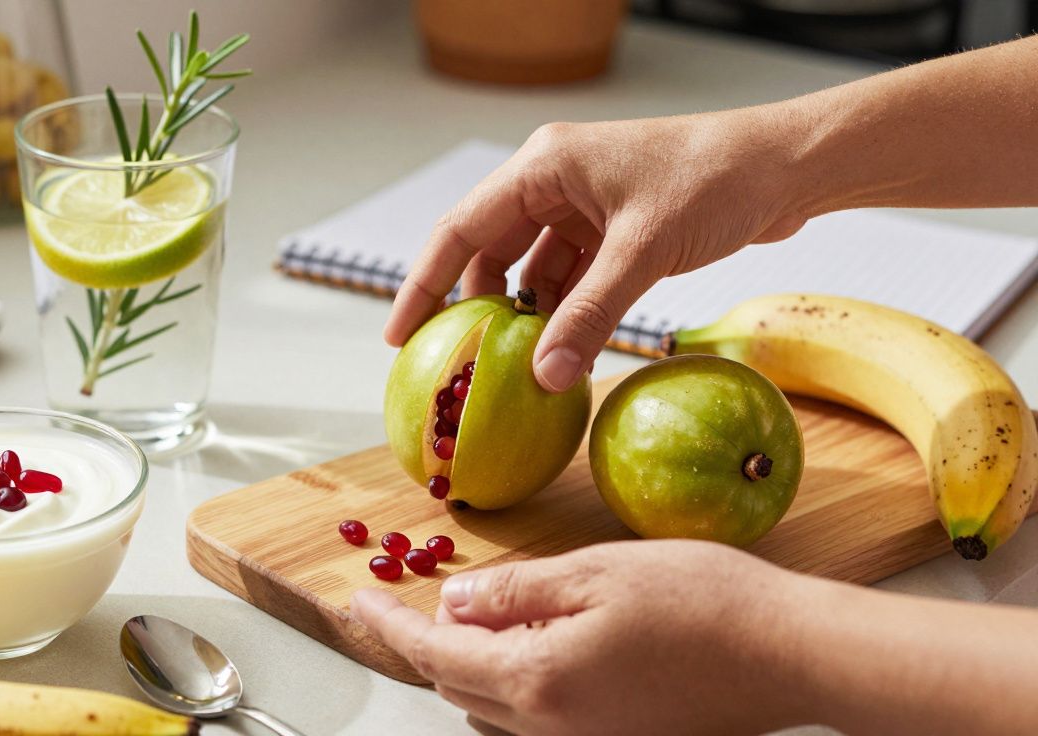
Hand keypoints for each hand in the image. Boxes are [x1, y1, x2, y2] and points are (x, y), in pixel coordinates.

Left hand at [352, 540, 811, 735]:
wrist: (789, 654)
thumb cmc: (703, 603)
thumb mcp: (593, 573)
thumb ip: (513, 592)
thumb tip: (453, 601)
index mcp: (538, 680)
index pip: (434, 652)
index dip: (388, 624)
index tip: (356, 600)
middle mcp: (553, 727)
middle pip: (460, 684)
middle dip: (436, 638)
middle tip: (439, 591)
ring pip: (496, 704)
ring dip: (479, 660)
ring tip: (499, 610)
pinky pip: (538, 717)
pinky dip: (520, 679)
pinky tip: (546, 639)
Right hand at [383, 110, 812, 391]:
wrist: (787, 165)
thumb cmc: (716, 181)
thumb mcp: (644, 251)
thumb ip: (590, 315)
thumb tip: (545, 378)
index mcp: (543, 167)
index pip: (461, 230)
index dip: (423, 285)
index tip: (400, 337)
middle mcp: (554, 183)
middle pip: (490, 252)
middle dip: (474, 308)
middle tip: (454, 364)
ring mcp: (584, 207)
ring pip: (533, 270)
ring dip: (527, 317)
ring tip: (510, 367)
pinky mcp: (614, 230)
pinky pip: (572, 278)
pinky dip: (565, 313)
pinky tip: (562, 350)